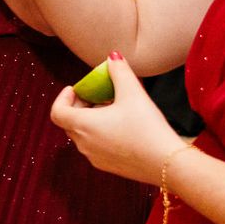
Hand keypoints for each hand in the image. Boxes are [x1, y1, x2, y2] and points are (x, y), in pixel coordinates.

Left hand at [48, 52, 186, 185]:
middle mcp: (84, 144)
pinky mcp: (108, 167)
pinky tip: (122, 127)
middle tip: (97, 96)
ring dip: (90, 120)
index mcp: (83, 125)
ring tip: (112, 109)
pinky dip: (99, 134)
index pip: (57, 112)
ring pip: (82, 135)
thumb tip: (112, 57)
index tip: (77, 89)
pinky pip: (95, 147)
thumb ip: (119, 71)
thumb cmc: (146, 127)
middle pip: (69, 122)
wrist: (167, 163)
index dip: (63, 98)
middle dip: (79, 107)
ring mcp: (95, 158)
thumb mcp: (133, 93)